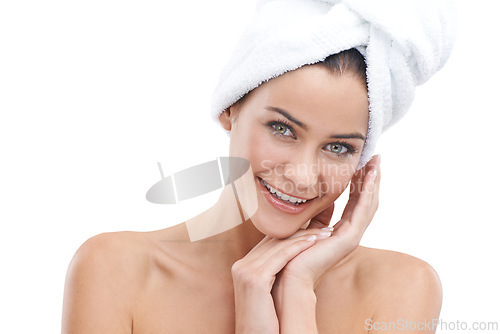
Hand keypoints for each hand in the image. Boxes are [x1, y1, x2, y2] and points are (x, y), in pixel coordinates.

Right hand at [231, 227, 332, 332]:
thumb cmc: (266, 323)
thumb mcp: (267, 294)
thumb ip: (273, 275)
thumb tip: (293, 264)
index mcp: (242, 267)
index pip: (270, 242)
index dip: (293, 234)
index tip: (314, 231)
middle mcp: (241, 265)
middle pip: (274, 240)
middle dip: (301, 232)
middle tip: (325, 229)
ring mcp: (245, 270)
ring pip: (279, 245)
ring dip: (305, 237)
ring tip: (325, 234)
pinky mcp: (254, 279)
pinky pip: (280, 257)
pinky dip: (298, 247)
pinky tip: (314, 242)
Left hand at [277, 154, 381, 285]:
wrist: (287, 273)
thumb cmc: (291, 250)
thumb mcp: (306, 224)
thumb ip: (316, 212)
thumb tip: (320, 196)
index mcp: (339, 230)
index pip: (355, 201)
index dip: (360, 182)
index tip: (363, 163)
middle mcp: (349, 233)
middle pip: (366, 201)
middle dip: (371, 179)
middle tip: (376, 158)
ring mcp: (352, 236)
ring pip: (368, 204)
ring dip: (373, 182)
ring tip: (376, 162)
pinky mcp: (350, 239)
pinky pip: (362, 211)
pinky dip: (367, 192)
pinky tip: (370, 176)